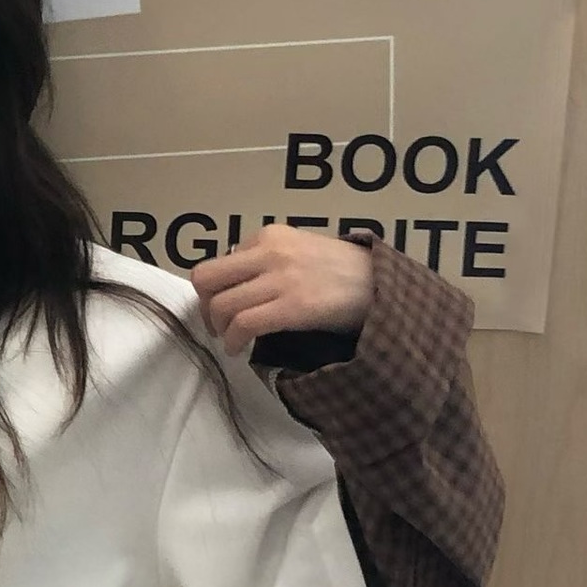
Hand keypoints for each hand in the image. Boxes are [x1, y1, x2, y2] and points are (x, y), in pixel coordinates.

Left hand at [190, 229, 373, 355]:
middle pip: (207, 279)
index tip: (220, 308)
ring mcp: (280, 279)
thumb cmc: (343, 271)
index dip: (212, 291)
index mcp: (270, 236)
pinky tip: (239, 350)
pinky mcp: (292, 306)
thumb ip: (267, 258)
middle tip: (217, 326)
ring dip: (219, 329)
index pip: (218, 263)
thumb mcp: (300, 249)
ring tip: (231, 341)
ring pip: (221, 305)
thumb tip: (235, 282)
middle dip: (204, 308)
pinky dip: (233, 342)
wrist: (382, 284)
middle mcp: (269, 251)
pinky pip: (243, 324)